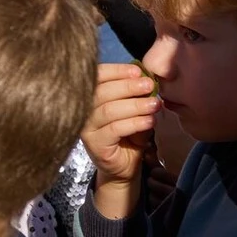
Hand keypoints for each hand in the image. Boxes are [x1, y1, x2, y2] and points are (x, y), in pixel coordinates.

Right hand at [83, 63, 157, 218]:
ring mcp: (86, 128)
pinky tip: (150, 121)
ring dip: (134, 105)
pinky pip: (115, 129)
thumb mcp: (132, 111)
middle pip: (101, 92)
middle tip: (149, 85)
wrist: (124, 166)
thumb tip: (145, 78)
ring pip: (108, 110)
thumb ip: (133, 96)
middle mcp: (82, 110)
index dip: (115, 70)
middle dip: (127, 86)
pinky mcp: (95, 144)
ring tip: (154, 104)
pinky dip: (135, 123)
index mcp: (88, 96)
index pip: (95, 77)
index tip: (137, 70)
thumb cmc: (128, 134)